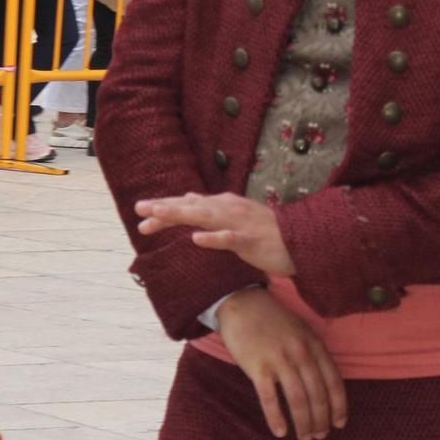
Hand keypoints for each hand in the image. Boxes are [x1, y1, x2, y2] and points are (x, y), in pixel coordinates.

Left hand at [137, 192, 293, 275]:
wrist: (301, 240)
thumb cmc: (266, 231)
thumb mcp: (235, 216)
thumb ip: (212, 209)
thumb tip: (188, 199)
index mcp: (223, 205)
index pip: (189, 204)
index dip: (165, 208)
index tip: (141, 212)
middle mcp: (228, 209)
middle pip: (191, 207)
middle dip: (164, 208)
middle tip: (139, 209)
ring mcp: (239, 223)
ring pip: (205, 217)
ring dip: (181, 215)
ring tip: (158, 215)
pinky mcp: (250, 240)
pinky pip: (229, 239)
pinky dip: (213, 239)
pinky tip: (196, 239)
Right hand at [214, 289, 346, 439]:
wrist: (242, 303)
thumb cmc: (272, 320)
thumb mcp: (301, 330)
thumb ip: (314, 353)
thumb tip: (324, 386)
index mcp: (314, 344)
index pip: (333, 382)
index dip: (339, 406)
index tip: (339, 424)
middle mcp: (300, 352)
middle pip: (317, 395)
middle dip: (321, 420)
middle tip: (319, 436)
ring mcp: (279, 359)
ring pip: (298, 400)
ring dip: (303, 423)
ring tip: (304, 437)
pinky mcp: (257, 366)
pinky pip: (270, 398)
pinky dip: (276, 418)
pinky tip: (280, 432)